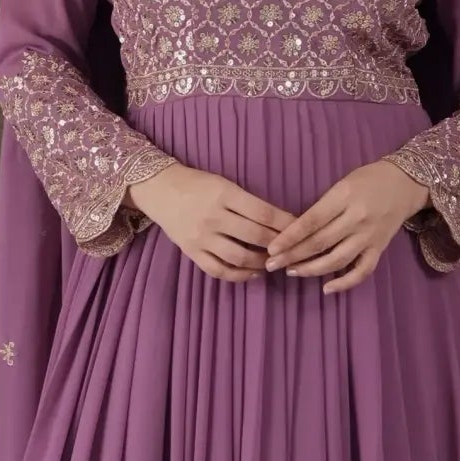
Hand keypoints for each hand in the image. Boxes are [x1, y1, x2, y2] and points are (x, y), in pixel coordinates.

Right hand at [128, 162, 298, 281]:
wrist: (159, 189)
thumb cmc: (198, 184)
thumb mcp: (224, 184)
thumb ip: (249, 203)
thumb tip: (281, 222)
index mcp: (224, 194)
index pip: (263, 212)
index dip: (285, 223)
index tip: (300, 229)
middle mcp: (213, 217)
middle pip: (255, 237)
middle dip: (278, 245)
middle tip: (292, 249)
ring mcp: (201, 238)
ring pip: (239, 258)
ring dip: (262, 263)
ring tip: (273, 261)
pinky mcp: (192, 252)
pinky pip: (219, 270)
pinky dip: (239, 276)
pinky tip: (253, 273)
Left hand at [263, 159, 427, 294]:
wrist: (406, 184)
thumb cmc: (368, 180)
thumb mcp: (342, 184)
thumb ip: (322, 206)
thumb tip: (295, 232)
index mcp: (344, 196)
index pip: (311, 221)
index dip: (289, 237)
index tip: (271, 249)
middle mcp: (357, 218)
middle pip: (320, 242)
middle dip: (293, 256)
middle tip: (272, 265)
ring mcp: (369, 236)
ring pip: (337, 260)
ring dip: (311, 270)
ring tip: (292, 272)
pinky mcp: (379, 249)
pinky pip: (362, 271)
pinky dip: (344, 283)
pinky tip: (327, 288)